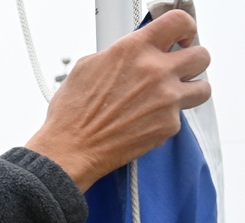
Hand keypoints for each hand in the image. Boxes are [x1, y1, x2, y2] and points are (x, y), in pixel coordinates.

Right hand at [26, 9, 210, 191]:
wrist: (70, 150)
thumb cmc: (71, 114)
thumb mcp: (86, 68)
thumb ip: (117, 54)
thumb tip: (130, 55)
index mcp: (134, 49)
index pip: (179, 23)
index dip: (185, 29)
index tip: (182, 38)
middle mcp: (155, 71)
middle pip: (201, 55)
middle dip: (191, 63)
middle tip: (177, 72)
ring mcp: (166, 99)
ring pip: (202, 88)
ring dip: (189, 92)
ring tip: (169, 99)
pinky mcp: (169, 125)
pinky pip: (180, 118)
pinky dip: (165, 120)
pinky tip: (145, 123)